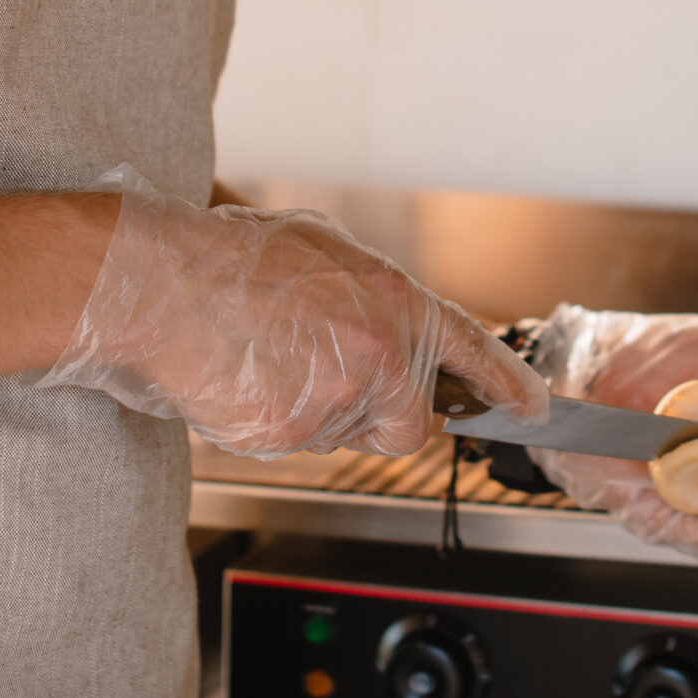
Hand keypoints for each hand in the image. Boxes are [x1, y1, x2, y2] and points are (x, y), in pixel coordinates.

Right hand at [40, 186, 546, 457]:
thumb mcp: (324, 249)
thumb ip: (373, 296)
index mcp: (395, 303)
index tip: (535, 408)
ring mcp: (338, 401)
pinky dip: (272, 426)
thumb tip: (394, 325)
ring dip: (315, 414)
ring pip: (345, 436)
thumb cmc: (231, 261)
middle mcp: (380, 354)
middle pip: (407, 422)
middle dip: (376, 415)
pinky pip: (295, 447)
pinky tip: (244, 381)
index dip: (506, 386)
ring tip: (267, 360)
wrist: (162, 285)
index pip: (472, 353)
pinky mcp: (293, 436)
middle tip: (321, 375)